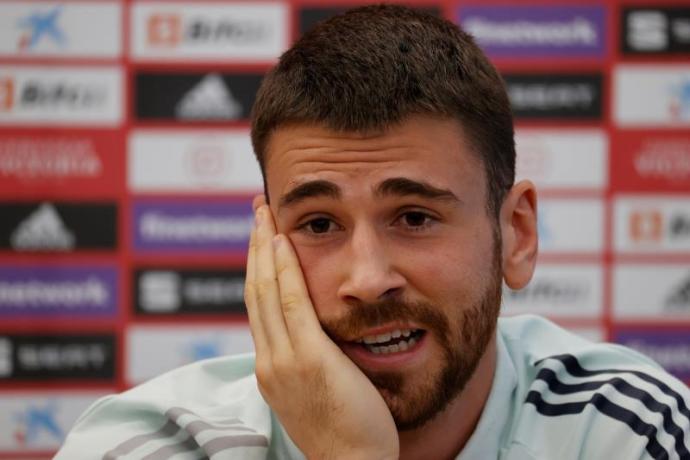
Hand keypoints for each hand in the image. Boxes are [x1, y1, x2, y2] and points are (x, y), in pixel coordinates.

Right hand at [244, 198, 398, 459]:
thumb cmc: (344, 433)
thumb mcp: (314, 392)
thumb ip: (310, 360)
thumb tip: (319, 336)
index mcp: (270, 368)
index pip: (258, 306)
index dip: (256, 267)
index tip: (260, 238)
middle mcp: (268, 360)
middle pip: (255, 290)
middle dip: (254, 246)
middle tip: (257, 210)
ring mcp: (284, 359)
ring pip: (266, 290)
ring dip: (264, 247)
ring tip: (265, 214)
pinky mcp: (308, 358)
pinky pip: (292, 303)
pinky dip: (284, 269)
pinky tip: (283, 242)